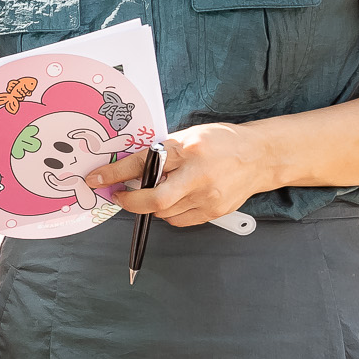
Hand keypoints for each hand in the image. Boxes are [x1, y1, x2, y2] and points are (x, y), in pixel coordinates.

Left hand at [85, 122, 265, 226]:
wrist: (260, 156)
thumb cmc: (222, 143)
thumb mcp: (186, 138)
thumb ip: (160, 154)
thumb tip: (128, 170)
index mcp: (187, 149)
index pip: (142, 163)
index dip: (114, 173)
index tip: (97, 179)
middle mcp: (198, 175)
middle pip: (154, 200)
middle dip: (130, 201)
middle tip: (120, 196)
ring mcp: (208, 196)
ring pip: (164, 212)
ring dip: (152, 205)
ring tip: (158, 190)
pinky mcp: (214, 211)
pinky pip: (179, 220)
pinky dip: (170, 212)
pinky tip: (176, 198)